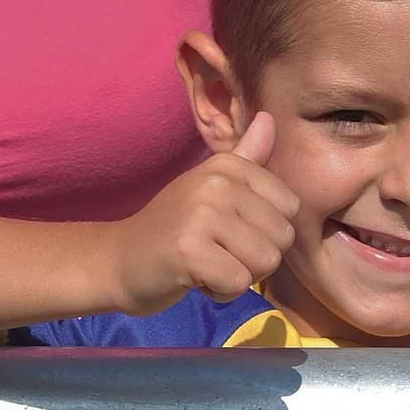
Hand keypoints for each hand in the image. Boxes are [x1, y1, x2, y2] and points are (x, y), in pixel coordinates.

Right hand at [107, 115, 297, 311]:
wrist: (119, 260)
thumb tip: (269, 117)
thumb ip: (247, 157)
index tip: (228, 231)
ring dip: (238, 276)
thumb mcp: (210, 186)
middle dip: (254, 258)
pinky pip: (238, 283)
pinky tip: (194, 279)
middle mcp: (217, 183)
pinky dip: (220, 292)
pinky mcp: (189, 251)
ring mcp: (201, 215)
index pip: (291, 208)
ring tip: (206, 264)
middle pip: (282, 239)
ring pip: (265, 262)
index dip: (266, 231)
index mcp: (228, 165)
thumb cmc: (173, 227)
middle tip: (215, 252)